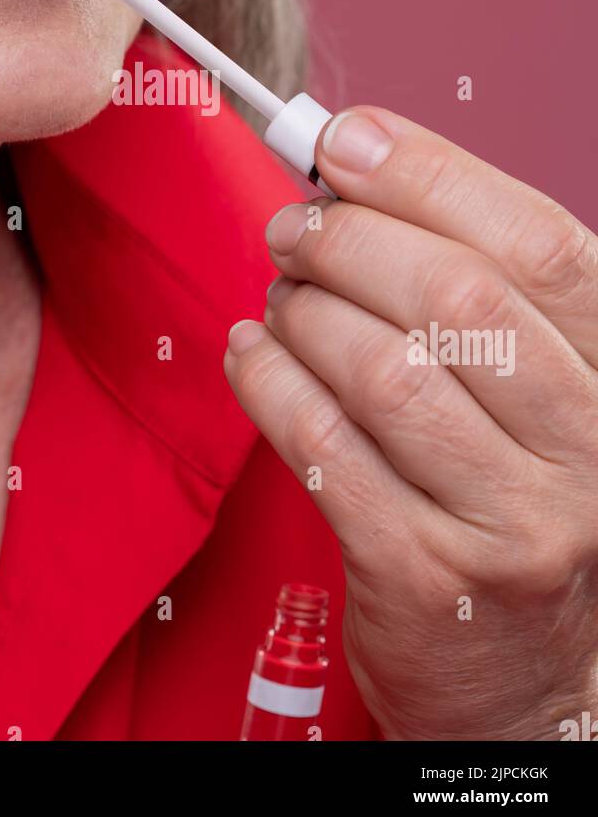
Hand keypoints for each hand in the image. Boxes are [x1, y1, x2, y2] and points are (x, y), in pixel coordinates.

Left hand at [224, 106, 597, 740]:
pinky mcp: (425, 575)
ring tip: (281, 300)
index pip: (538, 246)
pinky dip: (267, 380)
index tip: (346, 140)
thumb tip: (357, 162)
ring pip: (382, 368)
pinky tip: (251, 355)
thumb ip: (471, 282)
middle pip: (456, 297)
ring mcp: (513, 521)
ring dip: (305, 312)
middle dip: (349, 239)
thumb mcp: (536, 388)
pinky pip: (321, 444)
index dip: (430, 176)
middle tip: (293, 228)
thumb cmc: (514, 494)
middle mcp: (586, 449)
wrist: (529, 676)